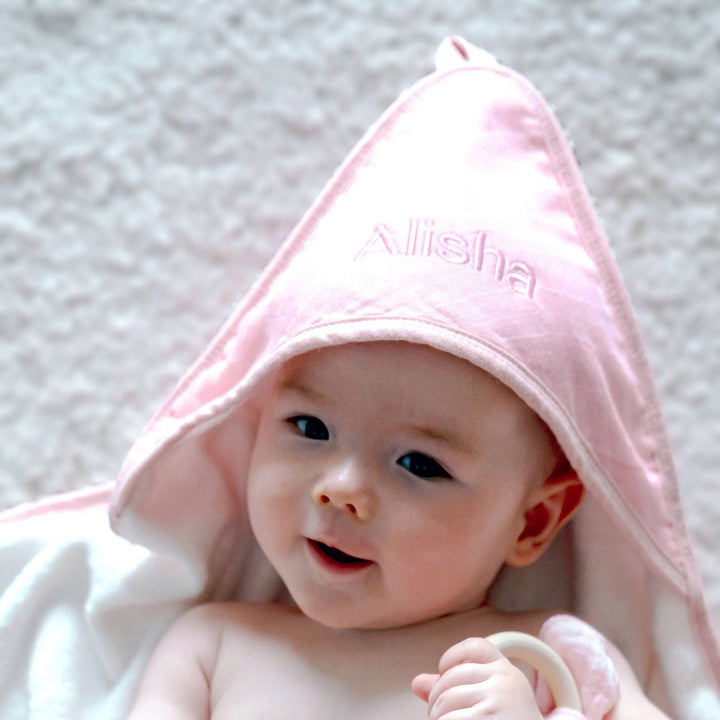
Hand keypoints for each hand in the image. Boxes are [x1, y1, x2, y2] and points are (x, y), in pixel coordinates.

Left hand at [412, 637, 543, 719]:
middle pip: (450, 677)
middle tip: (443, 717)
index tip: (445, 674)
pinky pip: (448, 719)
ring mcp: (497, 699)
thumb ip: (456, 689)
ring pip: (445, 701)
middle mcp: (504, 680)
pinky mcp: (487, 718)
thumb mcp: (490, 704)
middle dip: (437, 700)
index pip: (474, 646)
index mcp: (507, 672)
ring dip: (438, 718)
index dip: (452, 657)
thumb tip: (416, 682)